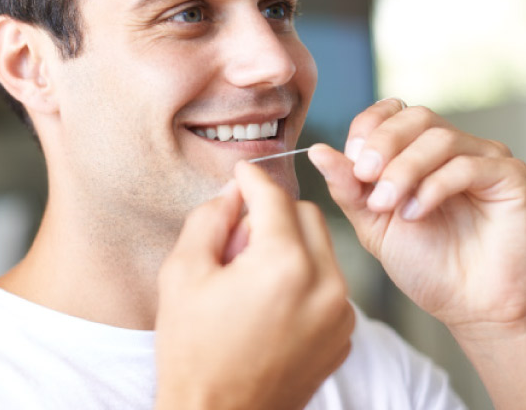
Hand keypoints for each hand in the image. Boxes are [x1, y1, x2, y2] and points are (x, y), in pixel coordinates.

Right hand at [154, 161, 353, 409]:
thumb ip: (210, 218)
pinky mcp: (343, 335)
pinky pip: (329, 283)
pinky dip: (304, 278)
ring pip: (323, 248)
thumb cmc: (193, 351)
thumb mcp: (182, 273)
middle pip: (308, 214)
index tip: (241, 173)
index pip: (275, 197)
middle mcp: (324, 285)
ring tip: (252, 276)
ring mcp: (339, 314)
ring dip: (291, 245)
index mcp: (284, 264)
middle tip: (238, 239)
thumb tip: (233, 192)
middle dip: (274, 214)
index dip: (252, 179)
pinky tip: (269, 303)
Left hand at [308, 99, 525, 330]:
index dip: (368, 128)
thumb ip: (348, 187)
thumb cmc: (426, 265)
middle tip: (366, 177)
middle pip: (415, 117)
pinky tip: (417, 213)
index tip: (351, 161)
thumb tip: (317, 151)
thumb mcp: (372, 223)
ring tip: (389, 206)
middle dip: (383, 144)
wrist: (471, 308)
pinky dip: (435, 186)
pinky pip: (469, 165)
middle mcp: (453, 148)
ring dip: (405, 170)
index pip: (390, 112)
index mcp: (417, 151)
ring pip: (440, 138)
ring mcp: (484, 158)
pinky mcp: (511, 177)